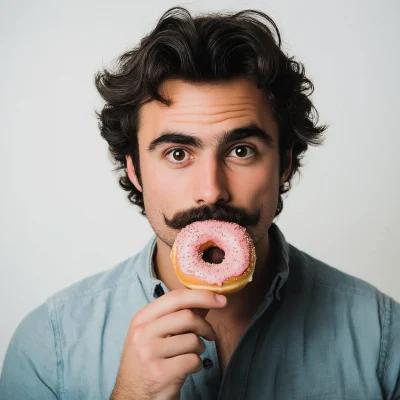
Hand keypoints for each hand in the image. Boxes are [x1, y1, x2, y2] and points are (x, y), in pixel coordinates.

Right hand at [110, 288, 226, 399]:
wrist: (134, 396)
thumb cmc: (149, 361)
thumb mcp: (156, 334)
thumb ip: (178, 315)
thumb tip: (206, 299)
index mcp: (142, 318)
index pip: (176, 297)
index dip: (202, 295)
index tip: (220, 300)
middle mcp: (143, 332)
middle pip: (187, 316)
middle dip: (205, 326)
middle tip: (210, 335)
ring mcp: (150, 353)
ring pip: (193, 340)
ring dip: (199, 348)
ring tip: (190, 355)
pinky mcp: (160, 373)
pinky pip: (193, 360)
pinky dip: (197, 365)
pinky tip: (188, 369)